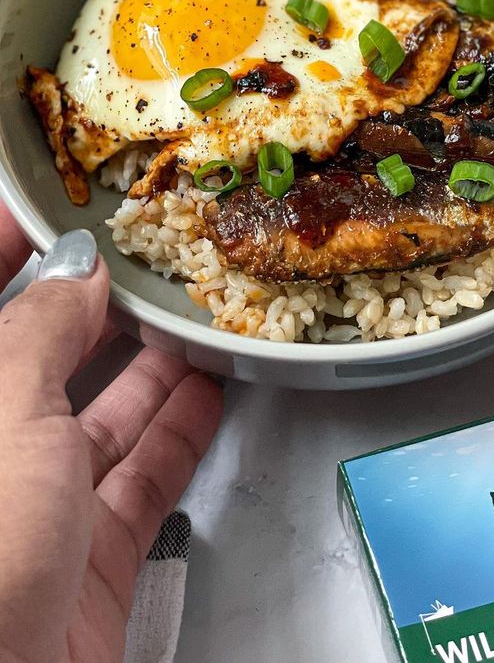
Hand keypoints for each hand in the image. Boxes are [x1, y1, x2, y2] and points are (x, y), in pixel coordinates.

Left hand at [0, 207, 222, 662]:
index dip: (5, 242)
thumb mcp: (7, 414)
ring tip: (194, 305)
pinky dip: (178, 430)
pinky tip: (211, 386)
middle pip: (36, 354)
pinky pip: (138, 476)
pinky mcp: (83, 558)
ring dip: (148, 361)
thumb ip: (43, 330)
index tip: (46, 198)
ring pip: (96, 413)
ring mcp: (30, 507)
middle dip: (90, 301)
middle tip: (143, 248)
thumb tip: (77, 275)